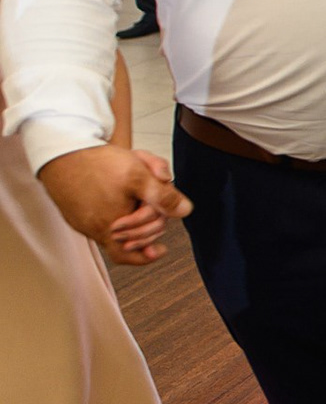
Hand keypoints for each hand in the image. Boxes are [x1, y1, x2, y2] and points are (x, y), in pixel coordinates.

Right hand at [37, 144, 191, 265]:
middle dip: (145, 230)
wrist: (62, 151)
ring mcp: (81, 223)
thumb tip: (185, 210)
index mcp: (112, 226)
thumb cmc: (98, 164)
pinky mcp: (74, 213)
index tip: (162, 249)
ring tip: (139, 204)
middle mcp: (93, 230)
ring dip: (131, 221)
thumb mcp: (139, 176)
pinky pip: (98, 222)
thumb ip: (164, 195)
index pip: (136, 252)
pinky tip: (119, 198)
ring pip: (113, 232)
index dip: (152, 246)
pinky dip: (113, 214)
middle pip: (126, 243)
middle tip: (155, 215)